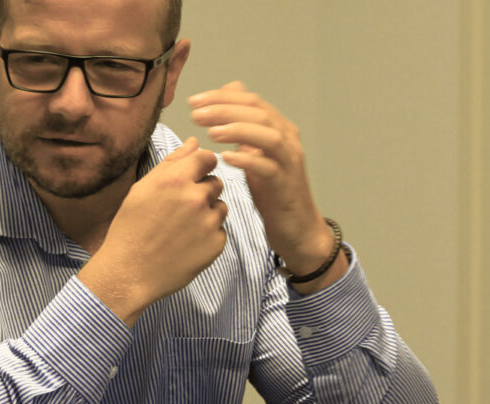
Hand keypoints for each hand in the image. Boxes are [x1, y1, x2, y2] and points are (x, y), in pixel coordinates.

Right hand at [79, 137, 227, 325]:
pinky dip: (207, 236)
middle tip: (179, 209)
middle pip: (216, 182)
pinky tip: (185, 244)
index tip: (192, 178)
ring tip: (181, 228)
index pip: (208, 157)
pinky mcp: (215, 244)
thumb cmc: (130, 228)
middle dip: (202, 191)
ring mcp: (208, 222)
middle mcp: (195, 198)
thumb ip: (172, 162)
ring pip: (220, 207)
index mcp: (175, 179)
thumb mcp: (142, 189)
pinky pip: (220, 231)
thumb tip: (194, 142)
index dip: (202, 166)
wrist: (128, 272)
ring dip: (207, 213)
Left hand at [188, 81, 341, 291]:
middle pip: (258, 113)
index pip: (250, 100)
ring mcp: (289, 162)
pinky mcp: (286, 185)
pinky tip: (226, 158)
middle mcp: (287, 140)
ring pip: (268, 136)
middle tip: (196, 115)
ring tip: (210, 133)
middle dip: (225, 110)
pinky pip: (269, 168)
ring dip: (238, 130)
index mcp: (278, 128)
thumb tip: (229, 90)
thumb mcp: (255, 152)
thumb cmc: (271, 189)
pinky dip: (248, 160)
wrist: (297, 227)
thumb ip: (243, 123)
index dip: (221, 97)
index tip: (193, 101)